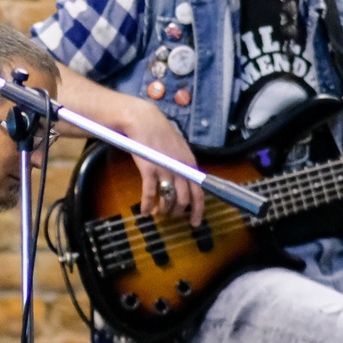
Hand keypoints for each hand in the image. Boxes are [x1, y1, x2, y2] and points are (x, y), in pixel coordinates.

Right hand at [124, 98, 204, 225]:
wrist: (143, 120)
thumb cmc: (159, 132)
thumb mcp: (178, 148)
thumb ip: (183, 164)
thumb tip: (185, 180)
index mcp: (190, 163)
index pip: (199, 192)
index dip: (198, 210)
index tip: (194, 222)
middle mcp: (181, 168)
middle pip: (185, 199)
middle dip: (178, 212)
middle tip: (171, 217)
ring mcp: (166, 169)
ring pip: (169, 199)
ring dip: (163, 210)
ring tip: (157, 213)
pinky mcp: (149, 169)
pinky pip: (150, 194)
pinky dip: (147, 205)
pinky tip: (144, 211)